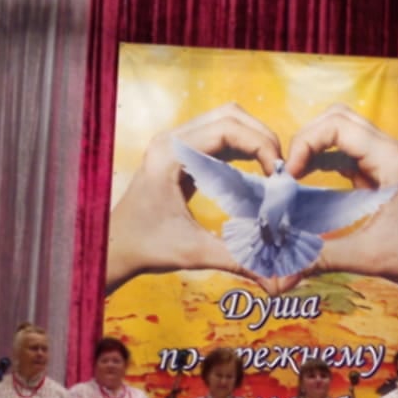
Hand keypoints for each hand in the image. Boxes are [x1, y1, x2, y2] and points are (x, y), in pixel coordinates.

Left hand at [105, 104, 282, 292]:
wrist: (116, 247)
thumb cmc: (147, 247)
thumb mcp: (196, 253)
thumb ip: (240, 261)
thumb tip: (280, 283)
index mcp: (171, 154)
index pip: (227, 128)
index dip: (260, 145)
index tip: (278, 174)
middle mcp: (172, 140)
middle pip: (230, 115)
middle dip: (262, 136)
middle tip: (281, 169)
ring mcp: (176, 143)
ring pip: (226, 120)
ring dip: (254, 138)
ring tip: (272, 169)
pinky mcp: (181, 153)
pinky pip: (219, 136)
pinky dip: (243, 146)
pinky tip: (256, 171)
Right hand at [280, 104, 397, 296]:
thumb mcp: (367, 256)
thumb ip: (321, 259)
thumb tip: (282, 275)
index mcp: (390, 159)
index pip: (337, 125)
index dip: (306, 142)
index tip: (291, 173)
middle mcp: (389, 152)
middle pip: (338, 119)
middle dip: (307, 138)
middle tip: (289, 170)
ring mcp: (386, 162)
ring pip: (342, 132)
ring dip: (315, 146)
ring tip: (294, 174)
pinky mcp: (381, 176)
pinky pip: (347, 154)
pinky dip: (323, 160)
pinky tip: (308, 180)